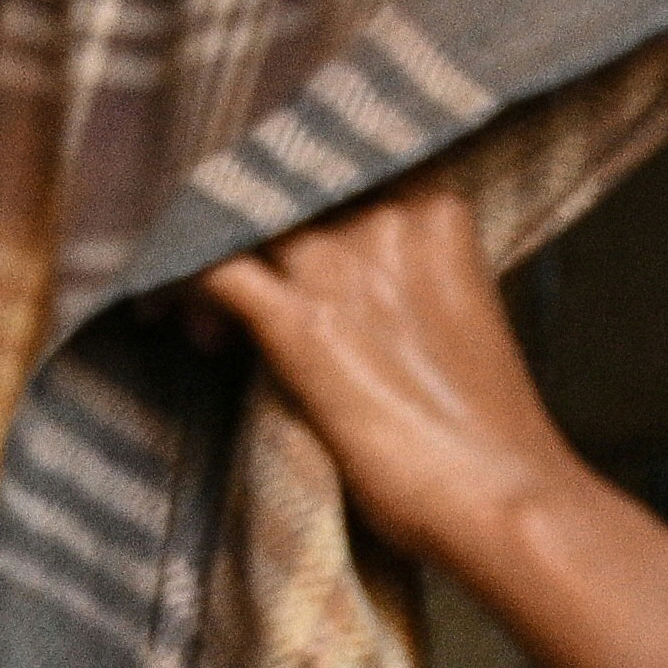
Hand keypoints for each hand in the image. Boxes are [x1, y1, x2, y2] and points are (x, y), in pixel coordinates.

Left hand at [193, 194, 573, 557]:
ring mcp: (341, 267)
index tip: (276, 249)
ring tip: (203, 330)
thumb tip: (340, 283)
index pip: (330, 167)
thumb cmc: (487, 434)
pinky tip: (161, 316)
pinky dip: (173, 286)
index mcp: (436, 212)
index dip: (289, 204)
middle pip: (276, 190)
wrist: (505, 500)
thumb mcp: (457, 320)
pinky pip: (205, 270)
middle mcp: (386, 218)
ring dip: (202, 266)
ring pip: (232, 222)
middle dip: (243, 235)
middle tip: (227, 299)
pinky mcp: (299, 324)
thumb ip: (407, 276)